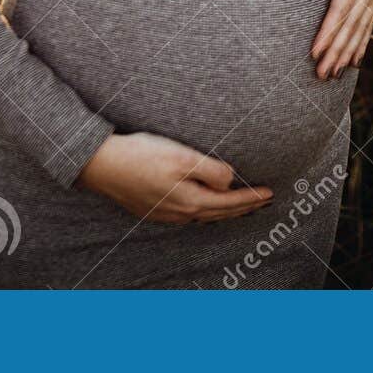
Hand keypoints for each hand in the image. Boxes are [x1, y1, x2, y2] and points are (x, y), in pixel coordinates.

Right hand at [76, 132, 272, 223]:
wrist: (102, 165)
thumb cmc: (142, 157)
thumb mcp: (182, 157)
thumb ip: (211, 171)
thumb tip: (231, 183)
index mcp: (191, 201)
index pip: (231, 202)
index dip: (252, 198)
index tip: (270, 193)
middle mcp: (181, 213)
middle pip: (221, 213)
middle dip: (244, 208)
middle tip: (264, 202)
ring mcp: (166, 214)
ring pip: (206, 216)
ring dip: (226, 211)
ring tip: (241, 206)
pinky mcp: (155, 209)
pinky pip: (190, 215)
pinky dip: (207, 211)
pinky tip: (206, 206)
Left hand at [311, 0, 372, 78]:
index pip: (340, 9)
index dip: (328, 32)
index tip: (314, 51)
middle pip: (350, 26)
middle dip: (335, 51)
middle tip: (320, 74)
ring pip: (359, 30)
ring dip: (345, 54)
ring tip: (331, 75)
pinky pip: (367, 25)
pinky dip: (360, 45)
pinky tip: (352, 61)